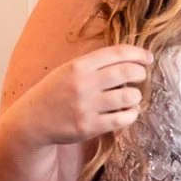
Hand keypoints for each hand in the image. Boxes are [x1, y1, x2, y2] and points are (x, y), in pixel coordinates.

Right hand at [14, 45, 152, 145]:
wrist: (32, 120)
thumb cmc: (55, 92)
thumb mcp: (68, 70)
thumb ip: (95, 64)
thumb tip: (130, 60)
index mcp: (79, 66)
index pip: (117, 53)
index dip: (138, 54)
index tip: (148, 58)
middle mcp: (83, 84)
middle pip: (127, 73)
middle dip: (140, 74)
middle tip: (141, 77)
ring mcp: (86, 107)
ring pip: (129, 97)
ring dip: (136, 96)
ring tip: (132, 97)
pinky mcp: (89, 127)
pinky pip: (122, 119)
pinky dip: (131, 114)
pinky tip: (128, 112)